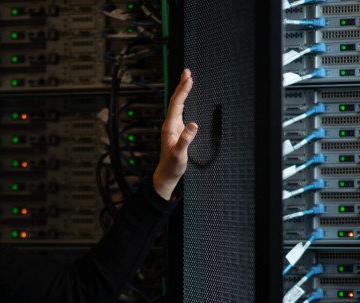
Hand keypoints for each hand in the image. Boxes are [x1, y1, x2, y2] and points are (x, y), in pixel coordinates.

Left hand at [152, 68, 197, 199]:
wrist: (166, 174)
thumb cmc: (172, 166)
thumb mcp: (179, 155)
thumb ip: (185, 140)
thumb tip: (193, 125)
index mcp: (169, 128)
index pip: (176, 105)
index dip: (183, 91)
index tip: (189, 79)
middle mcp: (169, 124)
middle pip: (175, 100)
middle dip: (181, 85)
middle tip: (187, 71)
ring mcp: (172, 126)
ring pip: (176, 104)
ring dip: (181, 90)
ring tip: (187, 78)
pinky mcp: (175, 129)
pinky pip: (179, 110)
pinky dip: (183, 100)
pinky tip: (185, 96)